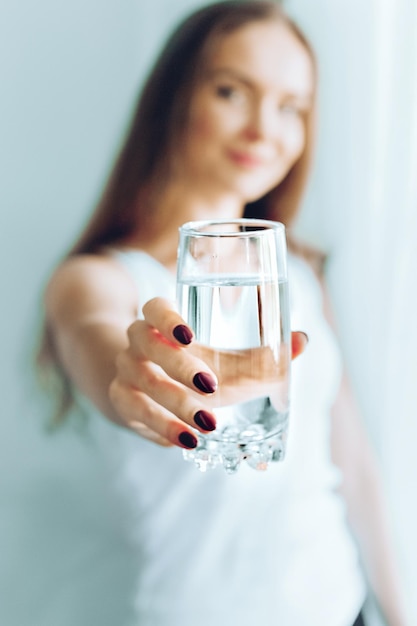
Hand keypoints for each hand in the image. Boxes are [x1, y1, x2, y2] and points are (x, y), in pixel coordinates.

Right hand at [109, 297, 307, 448]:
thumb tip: (302, 341)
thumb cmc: (190, 366)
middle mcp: (138, 343)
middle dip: (180, 365)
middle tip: (211, 385)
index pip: (154, 308)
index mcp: (161, 322)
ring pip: (143, 382)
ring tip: (208, 424)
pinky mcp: (123, 402)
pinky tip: (188, 440)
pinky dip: (163, 428)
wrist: (140, 388)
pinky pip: (138, 413)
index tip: (190, 335)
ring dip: (176, 404)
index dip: (167, 318)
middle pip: (148, 343)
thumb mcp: (221, 357)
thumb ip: (260, 353)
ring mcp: (126, 372)